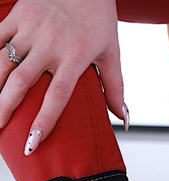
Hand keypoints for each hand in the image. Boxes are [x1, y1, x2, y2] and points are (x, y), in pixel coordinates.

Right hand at [0, 0, 126, 154]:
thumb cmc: (99, 18)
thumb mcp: (112, 53)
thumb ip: (115, 88)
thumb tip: (122, 120)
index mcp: (75, 57)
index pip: (57, 96)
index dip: (44, 121)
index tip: (32, 142)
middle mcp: (50, 44)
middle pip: (22, 82)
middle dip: (6, 108)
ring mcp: (31, 29)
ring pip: (3, 62)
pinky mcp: (17, 15)